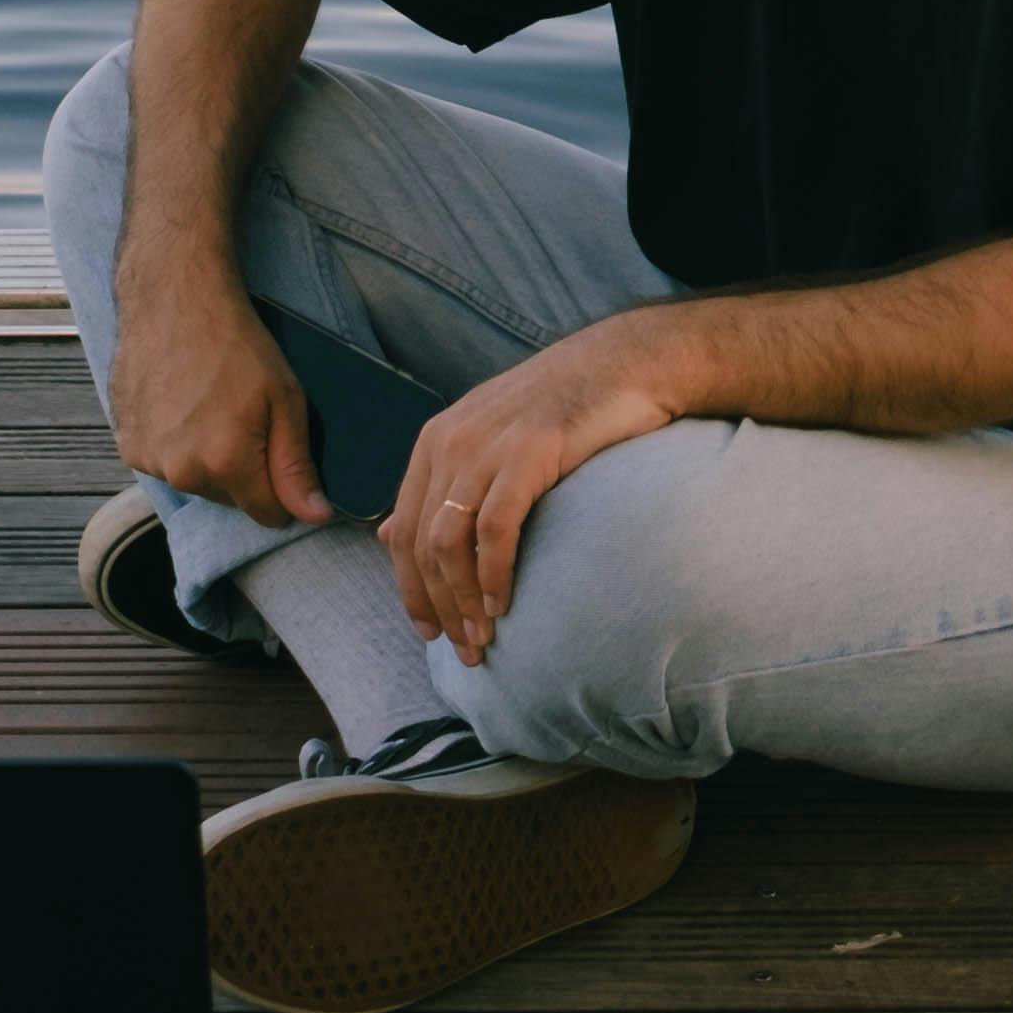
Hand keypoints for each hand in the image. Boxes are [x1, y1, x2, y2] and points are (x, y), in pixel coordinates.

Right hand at [107, 268, 330, 528]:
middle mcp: (183, 471)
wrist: (175, 297)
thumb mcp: (285, 397)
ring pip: (195, 481)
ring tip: (210, 406)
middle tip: (244, 417)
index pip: (266, 514)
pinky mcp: (127, 444)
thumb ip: (296, 465)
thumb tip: (316, 517)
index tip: (282, 459)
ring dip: (206, 459)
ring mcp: (149, 459)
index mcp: (226, 462)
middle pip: (229, 498)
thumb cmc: (236, 341)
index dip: (283, 493)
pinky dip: (175, 444)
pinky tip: (181, 405)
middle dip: (243, 470)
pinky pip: (163, 463)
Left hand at [380, 311, 690, 660]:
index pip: (404, 532)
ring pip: (450, 543)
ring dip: (463, 601)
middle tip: (466, 650)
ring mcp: (486, 445)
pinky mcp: (527, 453)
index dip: (412, 591)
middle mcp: (449, 441)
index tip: (431, 633)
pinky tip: (504, 604)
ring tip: (484, 637)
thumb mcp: (491, 440)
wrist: (624, 362)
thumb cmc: (564, 407)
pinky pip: (494, 530)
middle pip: (422, 544)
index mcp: (435, 441)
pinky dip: (493, 574)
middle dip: (438, 607)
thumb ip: (443, 484)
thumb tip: (388, 535)